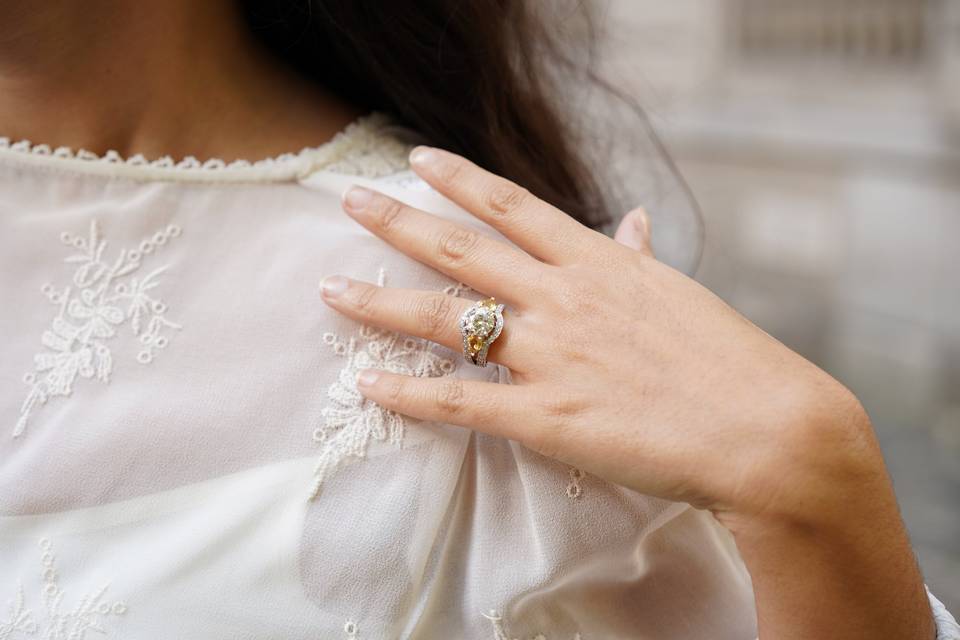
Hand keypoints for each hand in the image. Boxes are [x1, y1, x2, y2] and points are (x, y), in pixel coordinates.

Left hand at [322, 146, 865, 520]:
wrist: (766, 430)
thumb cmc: (730, 361)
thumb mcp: (679, 293)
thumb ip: (639, 256)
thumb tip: (632, 220)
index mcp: (597, 262)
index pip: (513, 205)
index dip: (459, 178)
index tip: (417, 159)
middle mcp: (563, 298)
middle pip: (462, 250)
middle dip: (398, 222)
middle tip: (348, 202)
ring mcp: (551, 355)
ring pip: (445, 320)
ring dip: (380, 301)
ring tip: (331, 288)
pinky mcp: (547, 417)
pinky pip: (460, 401)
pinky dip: (408, 393)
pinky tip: (368, 383)